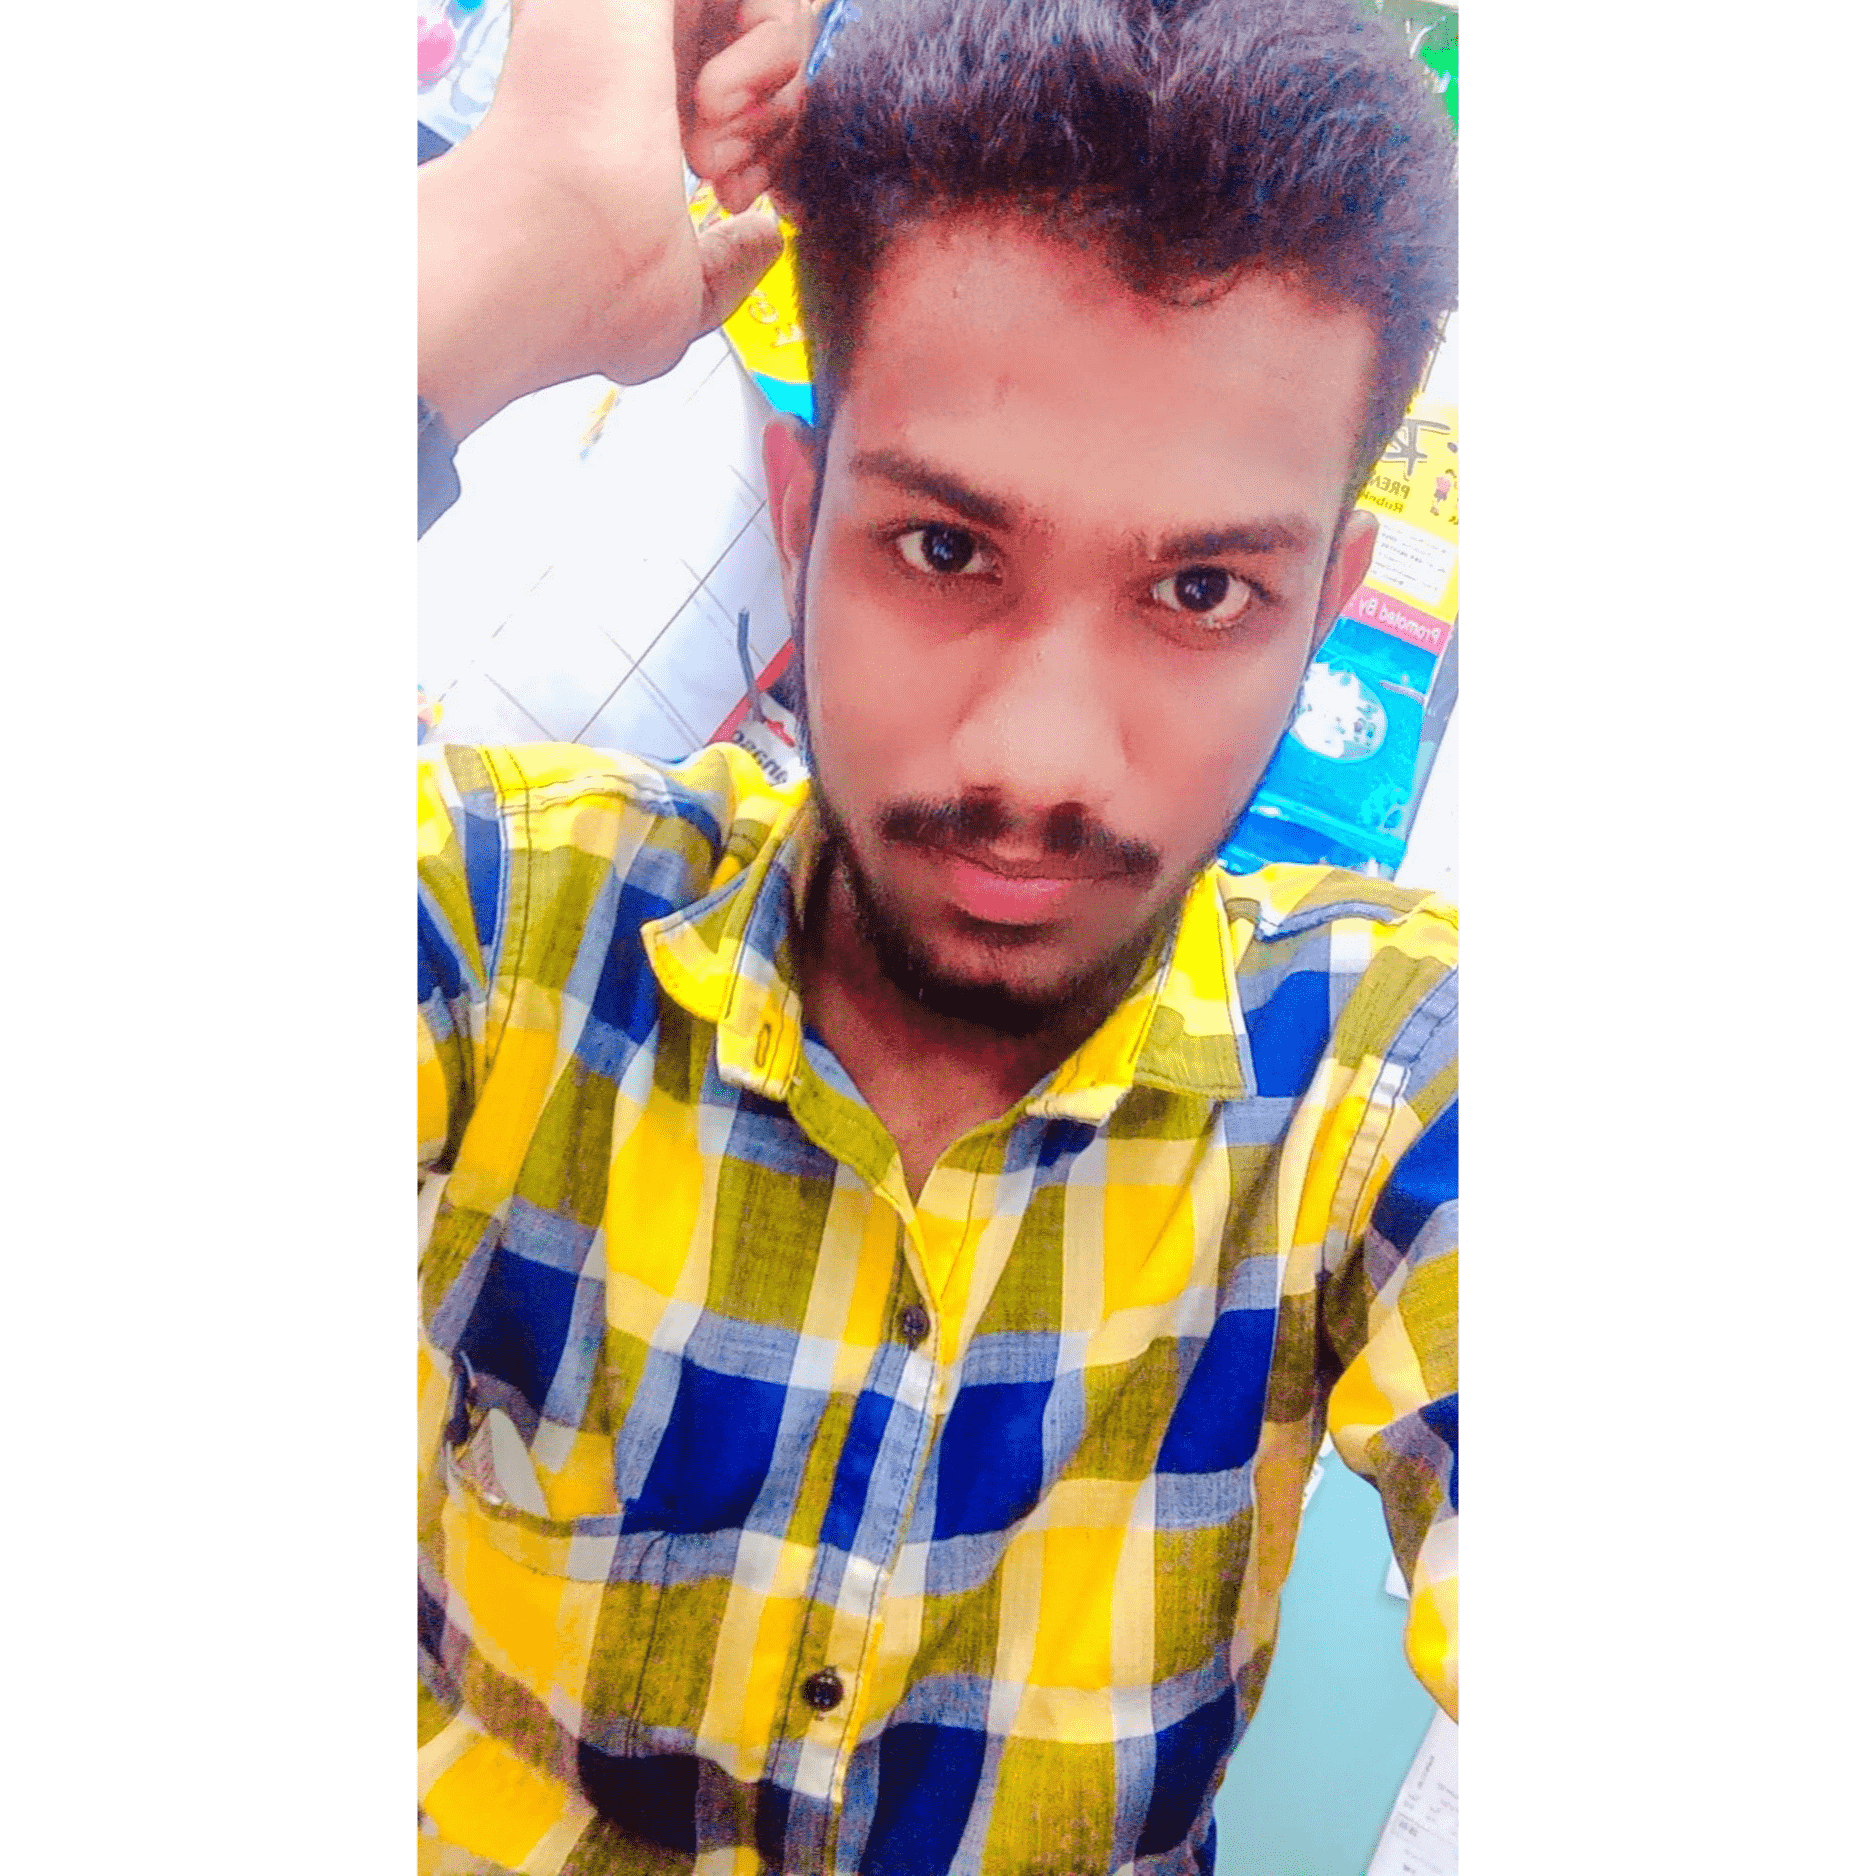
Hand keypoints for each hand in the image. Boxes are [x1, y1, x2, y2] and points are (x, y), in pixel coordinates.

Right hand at [419, 0, 819, 438]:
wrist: (554, 252)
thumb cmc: (594, 293)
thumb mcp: (680, 294)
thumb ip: (726, 265)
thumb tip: (767, 236)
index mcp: (624, 106)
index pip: (733, 90)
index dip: (767, 142)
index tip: (736, 201)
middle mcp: (621, 47)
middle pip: (753, 42)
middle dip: (777, 116)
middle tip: (732, 183)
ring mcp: (628, 9)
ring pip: (768, 7)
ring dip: (775, 87)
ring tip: (720, 152)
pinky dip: (772, 45)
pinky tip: (720, 107)